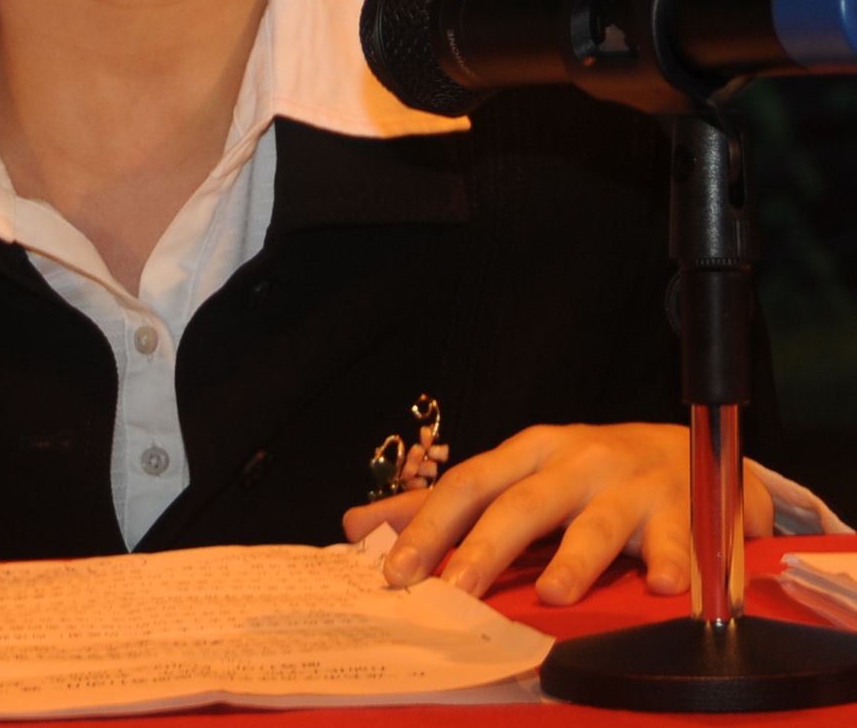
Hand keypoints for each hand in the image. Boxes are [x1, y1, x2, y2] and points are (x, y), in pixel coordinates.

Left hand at [341, 422, 773, 605]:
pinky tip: (664, 589)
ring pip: (597, 523)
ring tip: (555, 594)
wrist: (687, 450)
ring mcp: (628, 487)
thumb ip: (441, 505)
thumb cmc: (586, 471)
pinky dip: (675, 564)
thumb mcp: (515, 475)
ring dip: (576, 559)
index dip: (429, 526)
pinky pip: (680, 540)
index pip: (467, 484)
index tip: (396, 571)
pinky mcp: (682, 511)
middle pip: (523, 504)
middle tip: (457, 591)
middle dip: (487, 547)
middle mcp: (574, 463)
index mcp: (527, 454)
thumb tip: (356, 524)